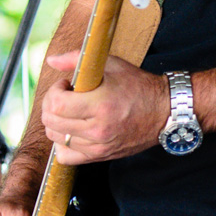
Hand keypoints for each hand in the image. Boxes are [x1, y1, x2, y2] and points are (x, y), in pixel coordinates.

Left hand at [41, 52, 169, 164]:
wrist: (163, 112)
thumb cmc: (138, 86)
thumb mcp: (111, 64)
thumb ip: (77, 59)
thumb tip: (51, 60)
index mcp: (101, 105)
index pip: (57, 105)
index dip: (54, 91)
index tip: (65, 85)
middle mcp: (98, 130)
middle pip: (52, 122)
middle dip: (51, 105)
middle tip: (64, 95)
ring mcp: (99, 146)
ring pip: (56, 138)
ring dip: (56, 122)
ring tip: (69, 111)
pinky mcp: (100, 156)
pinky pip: (66, 156)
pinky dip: (63, 143)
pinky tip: (72, 130)